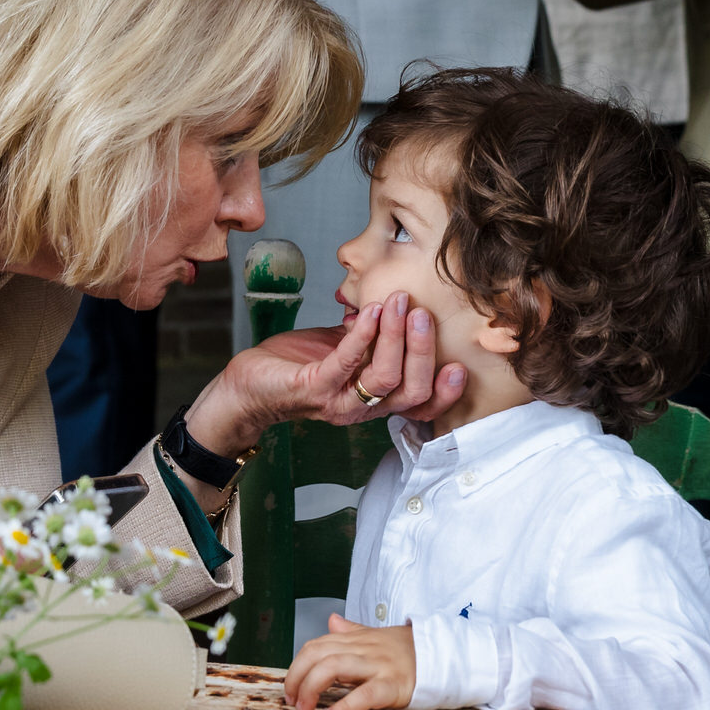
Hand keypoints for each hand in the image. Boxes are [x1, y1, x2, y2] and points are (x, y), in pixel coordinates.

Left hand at [184, 290, 467, 455]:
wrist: (248, 384)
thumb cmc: (297, 364)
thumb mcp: (343, 347)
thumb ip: (373, 335)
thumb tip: (397, 302)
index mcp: (373, 400)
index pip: (419, 406)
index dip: (444, 392)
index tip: (461, 363)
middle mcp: (361, 408)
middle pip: (411, 392)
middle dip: (423, 351)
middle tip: (423, 313)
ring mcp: (338, 400)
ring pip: (384, 379)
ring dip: (395, 338)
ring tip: (398, 303)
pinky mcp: (313, 387)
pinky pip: (345, 363)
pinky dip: (361, 335)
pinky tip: (368, 311)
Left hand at [283, 614, 416, 709]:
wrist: (442, 657)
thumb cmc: (406, 651)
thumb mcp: (375, 637)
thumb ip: (351, 631)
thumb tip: (330, 619)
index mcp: (355, 639)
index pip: (315, 646)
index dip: (297, 666)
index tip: (290, 688)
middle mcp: (362, 649)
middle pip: (317, 655)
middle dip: (297, 678)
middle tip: (292, 702)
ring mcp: (377, 665)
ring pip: (332, 667)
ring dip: (311, 688)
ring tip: (304, 709)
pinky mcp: (393, 685)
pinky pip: (364, 694)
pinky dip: (344, 706)